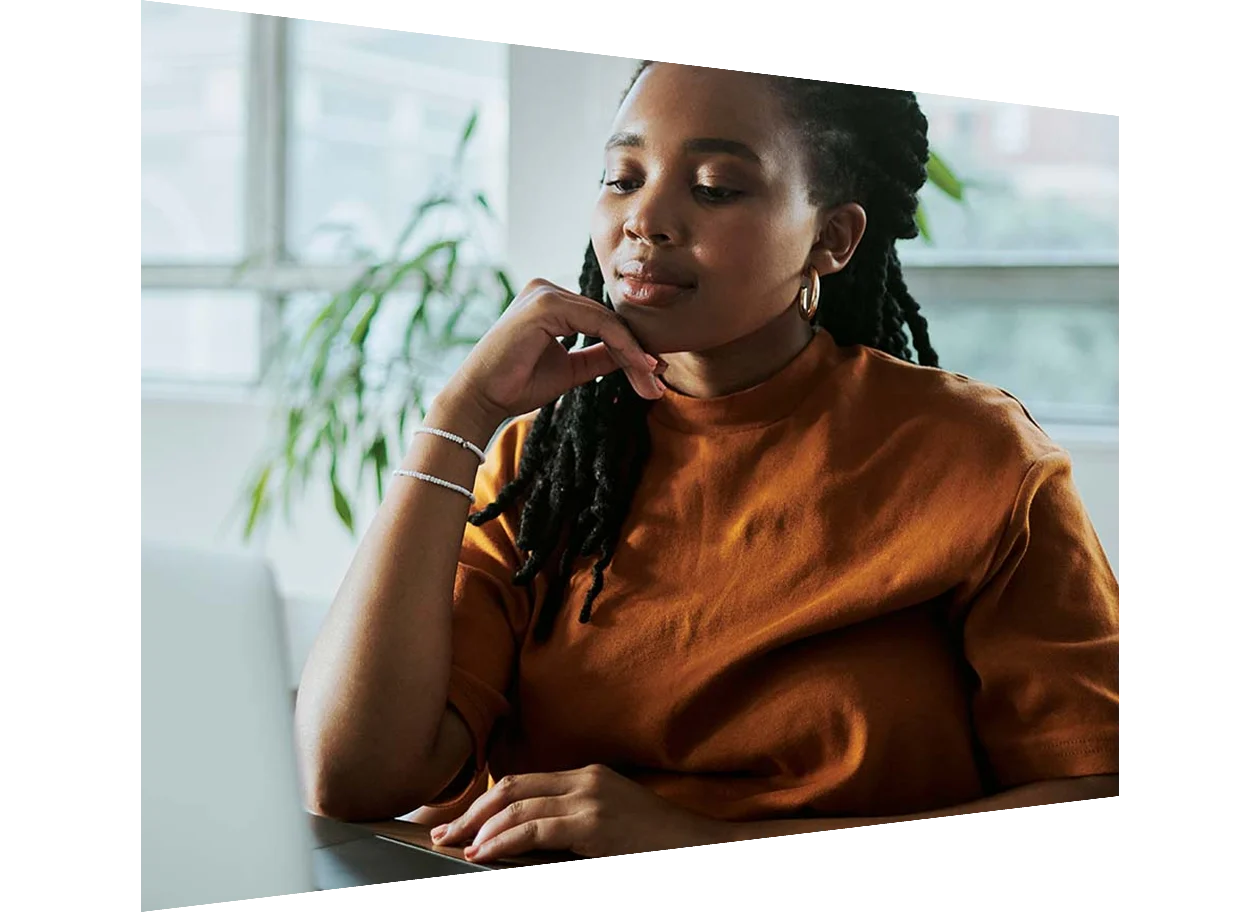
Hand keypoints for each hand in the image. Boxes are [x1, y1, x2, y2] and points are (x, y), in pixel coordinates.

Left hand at [428, 764, 727, 861]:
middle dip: (472, 813)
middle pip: (512, 790)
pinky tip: (484, 853)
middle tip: (444, 834)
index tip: (460, 823)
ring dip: (480, 829)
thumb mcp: (608, 823)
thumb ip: (571, 822)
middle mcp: (585, 781)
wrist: (700, 845)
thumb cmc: (655, 842)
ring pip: (518, 807)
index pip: (522, 782)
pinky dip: (503, 840)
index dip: (485, 802)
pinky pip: (536, 829)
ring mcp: (590, 800)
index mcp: (587, 777)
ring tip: (457, 846)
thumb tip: (523, 837)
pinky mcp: (593, 824)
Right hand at [442, 278, 668, 427]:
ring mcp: (546, 293)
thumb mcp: (571, 369)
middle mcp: (548, 289)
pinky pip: (598, 324)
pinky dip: (622, 346)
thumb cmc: (517, 385)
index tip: (653, 375)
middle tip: (658, 384)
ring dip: (633, 354)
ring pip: (608, 321)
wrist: (482, 398)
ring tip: (652, 381)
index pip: (602, 320)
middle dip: (636, 353)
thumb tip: (636, 355)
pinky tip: (638, 367)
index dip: (630, 348)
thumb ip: (599, 356)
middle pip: (608, 319)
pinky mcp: (546, 303)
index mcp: (551, 301)